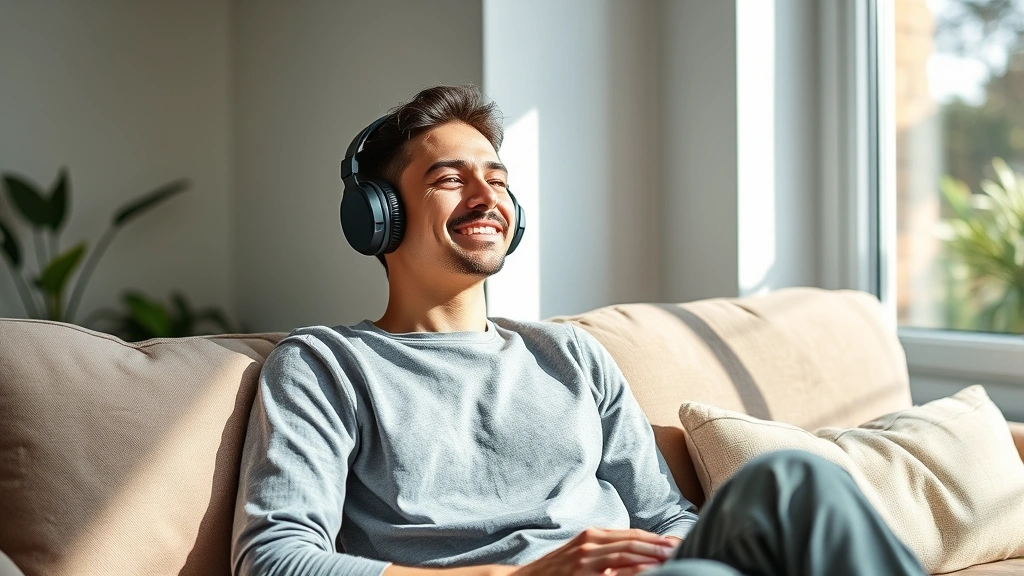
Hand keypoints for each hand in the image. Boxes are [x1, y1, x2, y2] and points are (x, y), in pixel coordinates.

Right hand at [510, 528, 676, 575]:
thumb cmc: (556, 571)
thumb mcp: (582, 556)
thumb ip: (605, 553)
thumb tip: (635, 557)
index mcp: (593, 535)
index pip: (632, 534)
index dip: (655, 538)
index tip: (676, 543)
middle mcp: (591, 541)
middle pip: (633, 540)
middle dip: (659, 544)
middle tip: (682, 548)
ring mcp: (586, 557)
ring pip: (626, 551)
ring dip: (651, 554)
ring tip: (672, 556)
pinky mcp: (582, 572)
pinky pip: (613, 568)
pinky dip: (632, 568)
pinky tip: (648, 570)